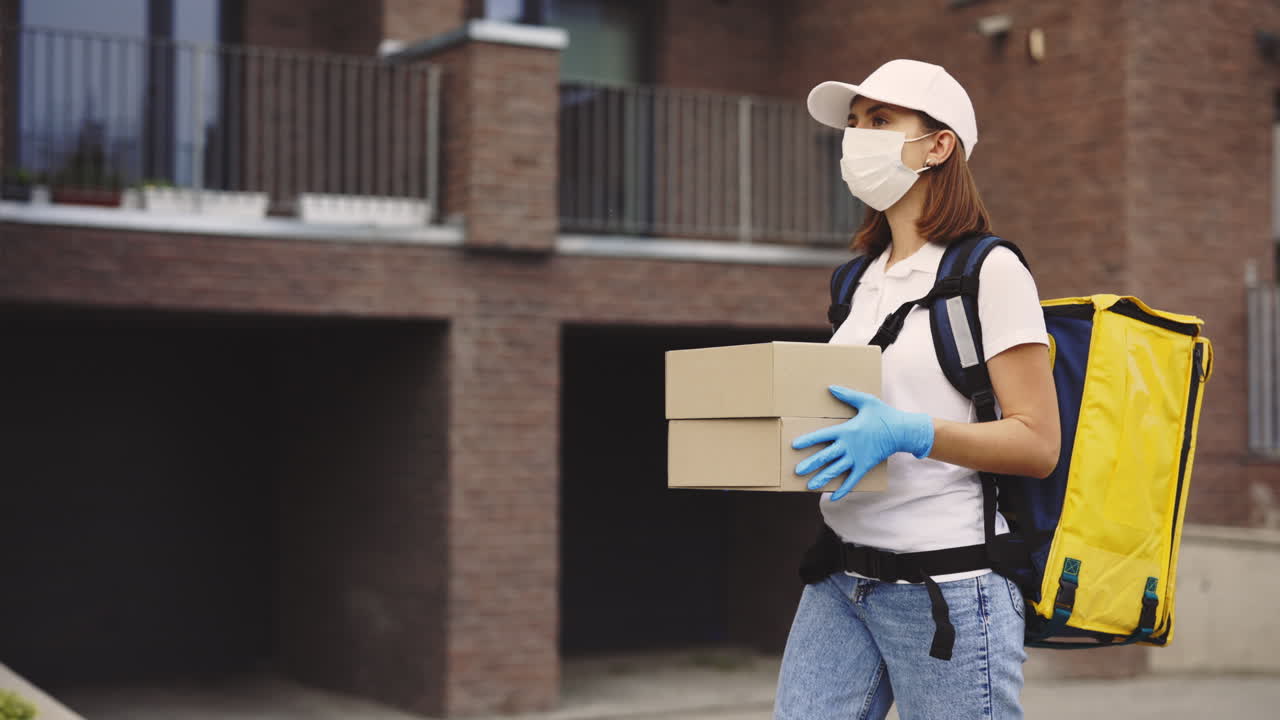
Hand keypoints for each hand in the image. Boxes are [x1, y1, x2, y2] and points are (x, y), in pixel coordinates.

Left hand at [792, 386, 933, 499]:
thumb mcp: (866, 401)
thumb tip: (831, 387)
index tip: (795, 446)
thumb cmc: (884, 415)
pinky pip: (852, 480)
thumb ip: (848, 395)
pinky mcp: (865, 466)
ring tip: (809, 486)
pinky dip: (842, 489)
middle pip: (825, 456)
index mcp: (846, 430)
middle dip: (810, 464)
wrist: (902, 432)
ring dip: (822, 479)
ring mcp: (856, 458)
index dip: (808, 440)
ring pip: (836, 470)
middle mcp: (849, 446)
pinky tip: (833, 497)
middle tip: (797, 471)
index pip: (822, 436)